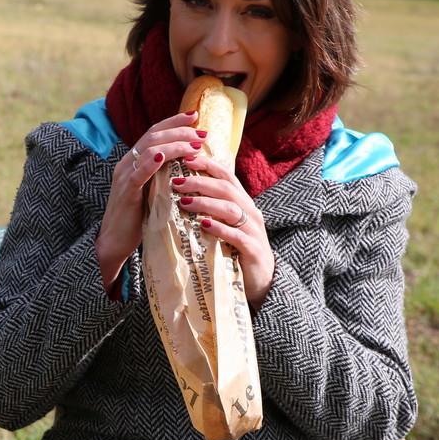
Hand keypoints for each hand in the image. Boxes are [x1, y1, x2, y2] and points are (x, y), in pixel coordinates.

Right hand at [95, 110, 203, 286]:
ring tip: (194, 145)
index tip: (195, 116)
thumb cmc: (138, 218)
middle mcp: (127, 163)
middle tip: (202, 133)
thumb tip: (191, 164)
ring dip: (174, 145)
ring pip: (149, 150)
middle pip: (153, 136)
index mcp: (134, 160)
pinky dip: (151, 162)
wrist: (115, 241)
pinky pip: (138, 173)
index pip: (154, 132)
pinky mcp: (126, 192)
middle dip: (180, 131)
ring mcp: (125, 176)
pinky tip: (164, 156)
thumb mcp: (153, 191)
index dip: (174, 122)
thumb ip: (165, 176)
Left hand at [170, 155, 274, 309]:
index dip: (207, 164)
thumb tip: (178, 192)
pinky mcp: (254, 250)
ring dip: (206, 203)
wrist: (261, 281)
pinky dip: (220, 229)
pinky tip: (204, 226)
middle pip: (227, 189)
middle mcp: (250, 212)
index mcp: (242, 202)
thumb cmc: (235, 250)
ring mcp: (254, 231)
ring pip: (231, 209)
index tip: (185, 158)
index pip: (226, 176)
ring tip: (184, 202)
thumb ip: (208, 209)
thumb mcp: (223, 225)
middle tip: (176, 182)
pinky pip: (237, 236)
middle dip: (200, 182)